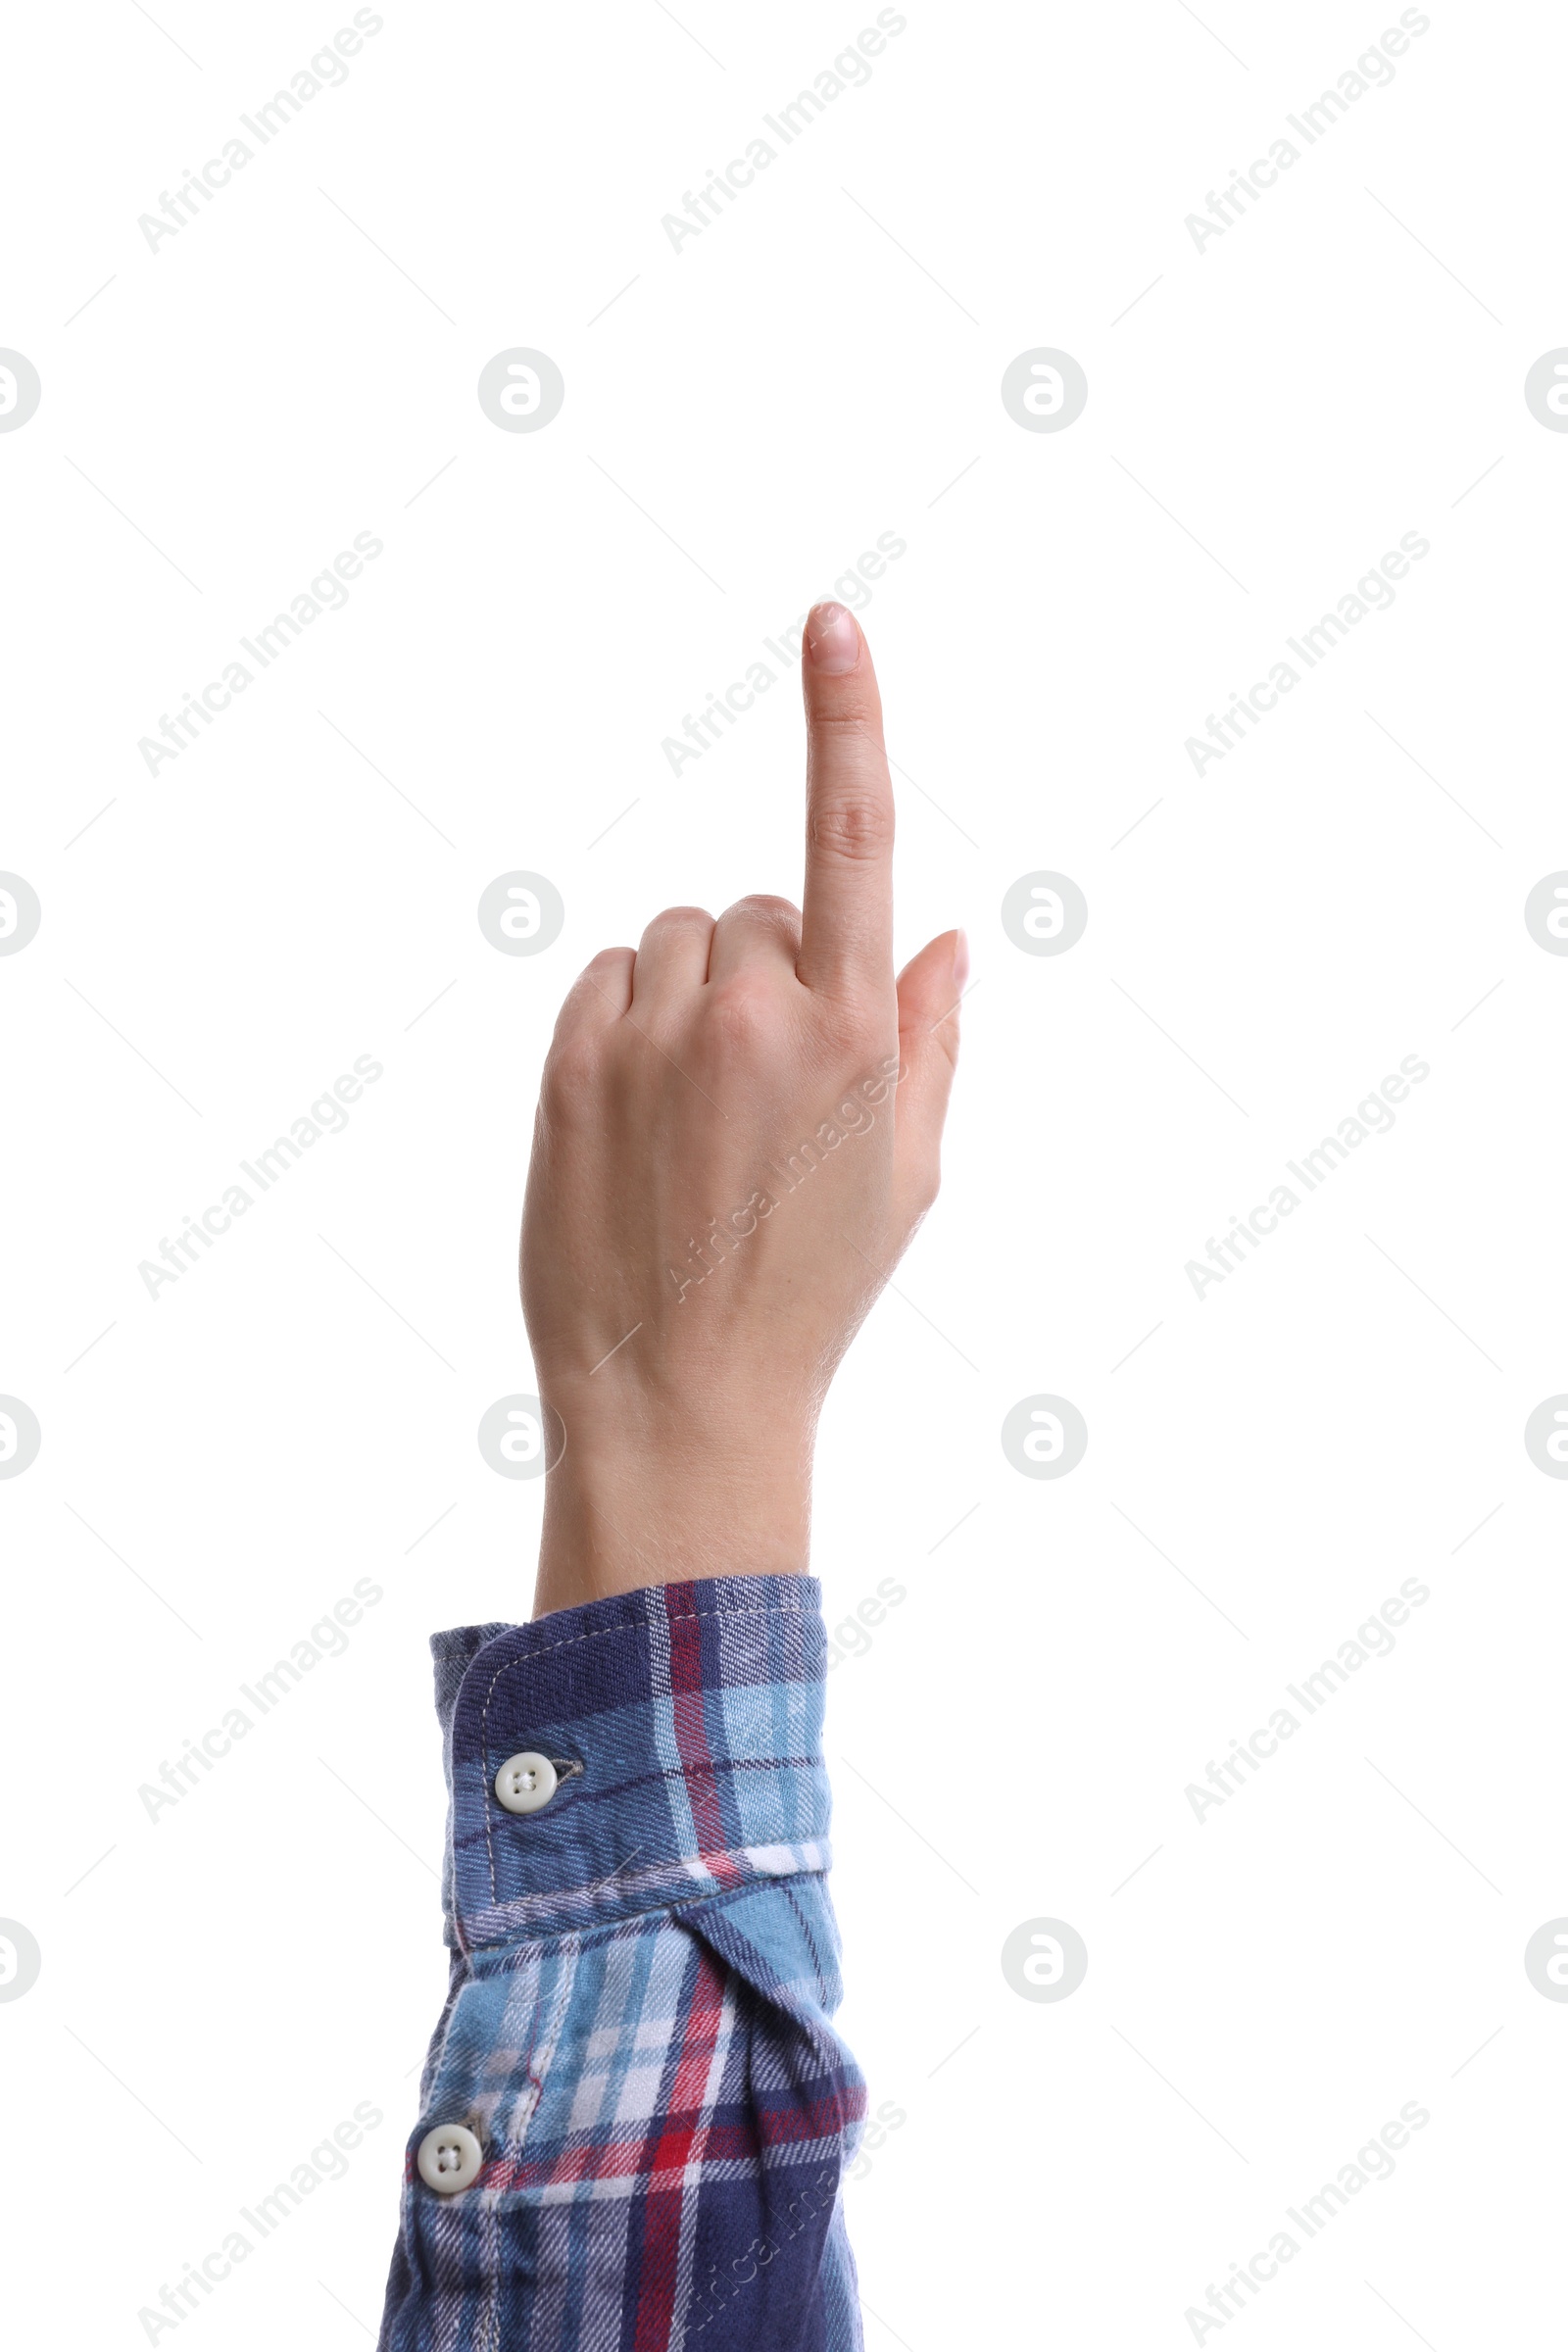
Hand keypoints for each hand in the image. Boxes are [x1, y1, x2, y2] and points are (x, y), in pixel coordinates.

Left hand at [520, 600, 965, 1614]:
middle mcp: (755, 1012)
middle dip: (775, 967)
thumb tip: (951, 936)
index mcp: (858, 1034)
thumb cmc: (811, 1289)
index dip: (847, 717)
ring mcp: (655, 1033)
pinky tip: (645, 1107)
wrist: (676, 1392)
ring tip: (704, 1108)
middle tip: (771, 1085)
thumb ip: (933, 1036)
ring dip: (699, 991)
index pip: (854, 837)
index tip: (830, 621)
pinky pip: (610, 974)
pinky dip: (631, 1014)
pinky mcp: (574, 1060)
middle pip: (760, 906)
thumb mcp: (910, 1173)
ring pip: (682, 938)